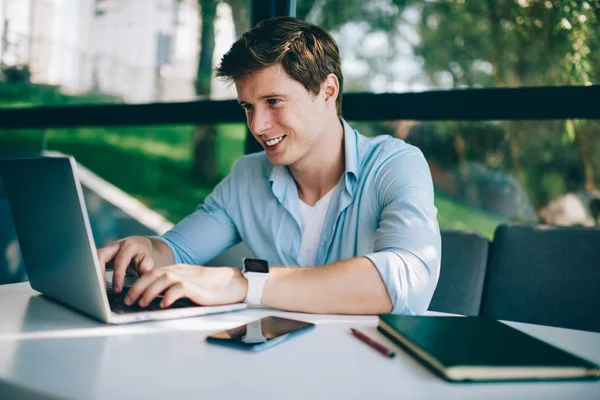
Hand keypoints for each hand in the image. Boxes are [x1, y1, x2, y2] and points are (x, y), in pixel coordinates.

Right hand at [97, 236, 154, 292]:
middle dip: (100, 274)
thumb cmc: (143, 254)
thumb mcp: (148, 260)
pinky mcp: (102, 254)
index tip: (118, 290)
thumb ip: (146, 268)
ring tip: (98, 288)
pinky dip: (94, 273)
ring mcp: (107, 249)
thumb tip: (143, 276)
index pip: (120, 261)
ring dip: (95, 274)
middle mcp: (116, 245)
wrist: (140, 245)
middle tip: (103, 289)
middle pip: (101, 256)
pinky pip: (94, 262)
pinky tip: (97, 284)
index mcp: (129, 246)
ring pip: (94, 258)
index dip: (118, 276)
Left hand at [123, 265, 247, 307]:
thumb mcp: (190, 286)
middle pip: (154, 274)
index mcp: (178, 270)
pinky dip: (169, 295)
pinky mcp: (197, 287)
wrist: (234, 284)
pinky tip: (164, 304)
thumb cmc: (213, 288)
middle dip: (137, 287)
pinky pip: (179, 288)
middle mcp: (181, 271)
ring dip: (149, 291)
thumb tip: (157, 300)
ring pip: (163, 279)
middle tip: (128, 301)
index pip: (152, 273)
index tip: (127, 295)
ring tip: (141, 304)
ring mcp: (189, 278)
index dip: (138, 283)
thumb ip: (175, 288)